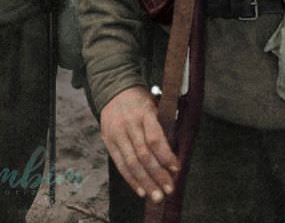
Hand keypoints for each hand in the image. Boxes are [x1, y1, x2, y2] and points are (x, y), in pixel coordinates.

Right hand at [100, 86, 178, 202]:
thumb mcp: (155, 104)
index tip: (176, 169)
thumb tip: (175, 151)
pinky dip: (131, 179)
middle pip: (143, 154)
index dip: (166, 156)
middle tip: (168, 189)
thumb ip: (163, 125)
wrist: (114, 89)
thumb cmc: (139, 100)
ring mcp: (116, 134)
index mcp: (144, 112)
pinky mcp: (108, 142)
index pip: (154, 138)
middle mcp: (128, 124)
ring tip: (156, 195)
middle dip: (157, 175)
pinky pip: (120, 164)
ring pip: (131, 163)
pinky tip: (141, 190)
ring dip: (145, 182)